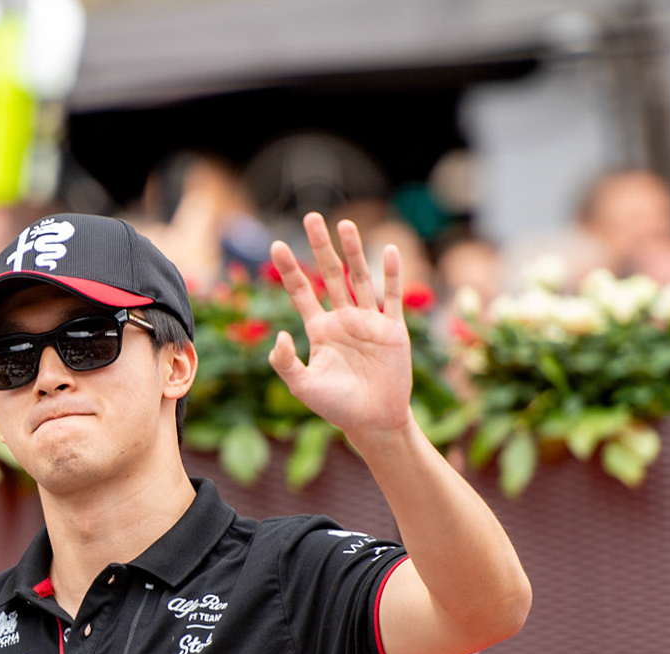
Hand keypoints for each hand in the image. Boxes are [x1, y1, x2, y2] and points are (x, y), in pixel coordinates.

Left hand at [266, 213, 414, 446]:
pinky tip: (389, 251)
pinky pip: (393, 297)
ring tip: (345, 224)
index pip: (301, 292)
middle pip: (330, 275)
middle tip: (311, 216)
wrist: (374, 422)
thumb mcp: (304, 387)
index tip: (276, 245)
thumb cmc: (337, 407)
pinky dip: (392, 275)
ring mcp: (369, 321)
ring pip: (360, 278)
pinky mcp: (393, 329)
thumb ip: (286, 363)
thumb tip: (280, 335)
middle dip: (321, 247)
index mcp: (320, 330)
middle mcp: (343, 319)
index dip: (290, 270)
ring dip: (354, 252)